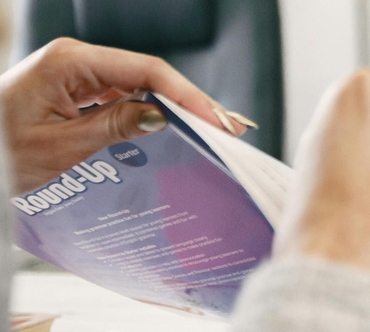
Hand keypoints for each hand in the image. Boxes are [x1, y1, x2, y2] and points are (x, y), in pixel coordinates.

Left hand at [0, 38, 246, 193]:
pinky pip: (126, 99)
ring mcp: (80, 75)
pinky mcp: (81, 92)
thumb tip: (162, 116)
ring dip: (175, 109)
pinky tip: (175, 129)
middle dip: (190, 102)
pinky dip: (153, 115)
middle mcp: (78, 61)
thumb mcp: (59, 149)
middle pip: (149, 76)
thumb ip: (113, 128)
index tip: (215, 120)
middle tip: (227, 127)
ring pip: (141, 88)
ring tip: (210, 130)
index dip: (186, 95)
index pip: (146, 71)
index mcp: (70, 63)